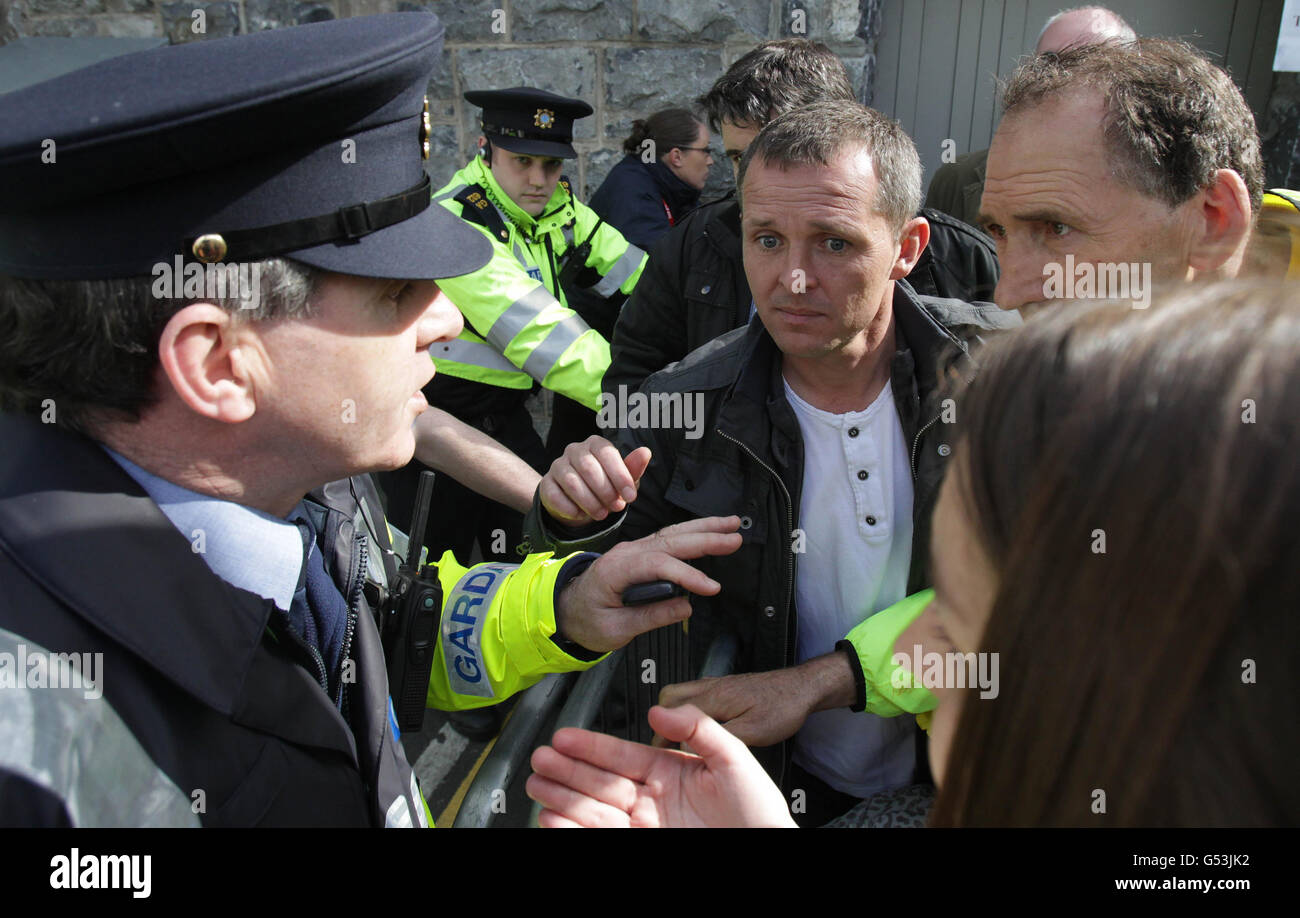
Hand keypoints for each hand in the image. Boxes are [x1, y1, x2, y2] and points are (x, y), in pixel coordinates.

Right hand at [526, 704, 795, 827]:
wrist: (767, 852)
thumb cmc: (759, 812)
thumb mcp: (734, 757)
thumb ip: (698, 728)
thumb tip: (659, 711)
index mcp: (668, 772)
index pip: (621, 754)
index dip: (590, 746)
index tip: (563, 737)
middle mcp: (651, 800)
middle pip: (599, 782)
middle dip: (567, 771)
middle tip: (539, 760)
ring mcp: (644, 827)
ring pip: (593, 810)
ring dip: (563, 798)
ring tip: (537, 789)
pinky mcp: (639, 847)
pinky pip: (600, 837)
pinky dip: (574, 830)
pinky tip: (554, 819)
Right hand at [539, 435, 651, 525]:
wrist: (579, 503)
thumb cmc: (605, 486)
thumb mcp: (622, 480)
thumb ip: (633, 468)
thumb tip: (645, 452)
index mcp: (595, 444)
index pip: (607, 453)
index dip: (620, 476)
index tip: (630, 497)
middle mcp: (574, 450)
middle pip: (589, 467)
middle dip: (606, 491)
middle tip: (616, 507)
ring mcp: (557, 465)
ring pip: (572, 482)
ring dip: (590, 502)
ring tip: (602, 514)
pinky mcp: (546, 483)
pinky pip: (555, 495)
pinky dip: (570, 509)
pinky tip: (580, 514)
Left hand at [553, 516, 740, 654]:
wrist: (564, 609)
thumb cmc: (585, 620)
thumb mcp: (613, 629)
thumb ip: (650, 617)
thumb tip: (685, 608)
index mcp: (615, 569)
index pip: (658, 565)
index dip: (687, 575)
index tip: (712, 589)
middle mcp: (625, 553)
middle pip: (670, 540)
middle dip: (705, 537)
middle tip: (735, 538)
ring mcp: (632, 550)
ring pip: (672, 533)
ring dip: (703, 528)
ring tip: (731, 524)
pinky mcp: (639, 554)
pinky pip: (668, 539)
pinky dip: (692, 533)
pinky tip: (710, 530)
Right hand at [655, 652, 856, 747]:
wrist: (801, 688)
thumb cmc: (782, 707)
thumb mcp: (753, 732)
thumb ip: (719, 737)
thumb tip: (693, 745)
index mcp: (713, 697)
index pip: (670, 712)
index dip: (662, 733)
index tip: (660, 751)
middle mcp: (710, 686)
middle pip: (667, 698)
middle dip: (662, 720)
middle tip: (666, 744)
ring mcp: (716, 685)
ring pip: (679, 694)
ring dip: (674, 714)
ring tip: (679, 737)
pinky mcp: (724, 687)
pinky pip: (694, 695)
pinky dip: (688, 711)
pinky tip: (699, 727)